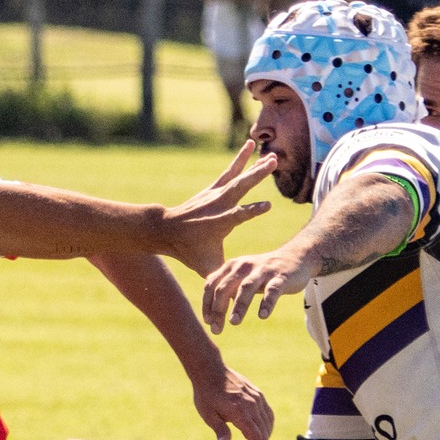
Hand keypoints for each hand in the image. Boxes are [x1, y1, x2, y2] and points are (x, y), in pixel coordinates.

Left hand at [157, 142, 275, 276]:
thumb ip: (221, 276)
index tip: (268, 206)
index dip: (253, 211)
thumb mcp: (205, 266)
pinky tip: (249, 145)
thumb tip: (233, 295)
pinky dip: (239, 158)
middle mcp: (219, 205)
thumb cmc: (188, 251)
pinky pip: (229, 171)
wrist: (166, 230)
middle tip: (274, 163)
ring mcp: (215, 194)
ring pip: (237, 176)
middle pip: (241, 188)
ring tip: (269, 154)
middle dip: (257, 176)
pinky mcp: (213, 188)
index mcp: (221, 223)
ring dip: (254, 164)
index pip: (240, 216)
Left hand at [192, 366, 272, 439]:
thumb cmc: (206, 394)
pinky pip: (268, 414)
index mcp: (240, 411)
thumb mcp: (208, 414)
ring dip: (263, 439)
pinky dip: (266, 427)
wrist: (210, 370)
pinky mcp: (258, 394)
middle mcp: (253, 404)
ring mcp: (257, 398)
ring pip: (268, 424)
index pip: (255, 437)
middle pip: (264, 433)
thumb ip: (220, 430)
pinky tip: (258, 433)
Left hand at [201, 244, 315, 332]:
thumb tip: (210, 315)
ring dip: (239, 305)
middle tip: (216, 329)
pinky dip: (267, 303)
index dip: (207, 304)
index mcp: (231, 267)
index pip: (212, 285)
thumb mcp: (241, 277)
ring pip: (246, 288)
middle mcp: (244, 267)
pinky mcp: (280, 277)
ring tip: (234, 322)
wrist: (295, 257)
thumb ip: (225, 289)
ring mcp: (262, 271)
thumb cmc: (263, 273)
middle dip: (218, 310)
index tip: (208, 322)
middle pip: (225, 288)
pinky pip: (272, 290)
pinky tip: (262, 316)